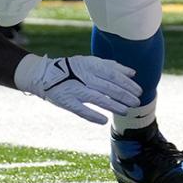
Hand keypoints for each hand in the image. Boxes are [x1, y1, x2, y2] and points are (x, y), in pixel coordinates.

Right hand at [13, 54, 141, 124]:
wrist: (44, 74)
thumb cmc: (73, 69)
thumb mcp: (90, 62)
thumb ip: (111, 66)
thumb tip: (133, 73)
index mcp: (90, 65)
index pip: (113, 74)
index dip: (126, 83)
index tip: (138, 90)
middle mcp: (83, 76)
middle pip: (108, 87)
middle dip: (124, 95)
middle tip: (136, 102)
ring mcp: (74, 89)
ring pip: (97, 98)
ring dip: (112, 105)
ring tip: (125, 111)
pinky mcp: (66, 101)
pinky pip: (81, 110)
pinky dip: (92, 115)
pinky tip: (104, 120)